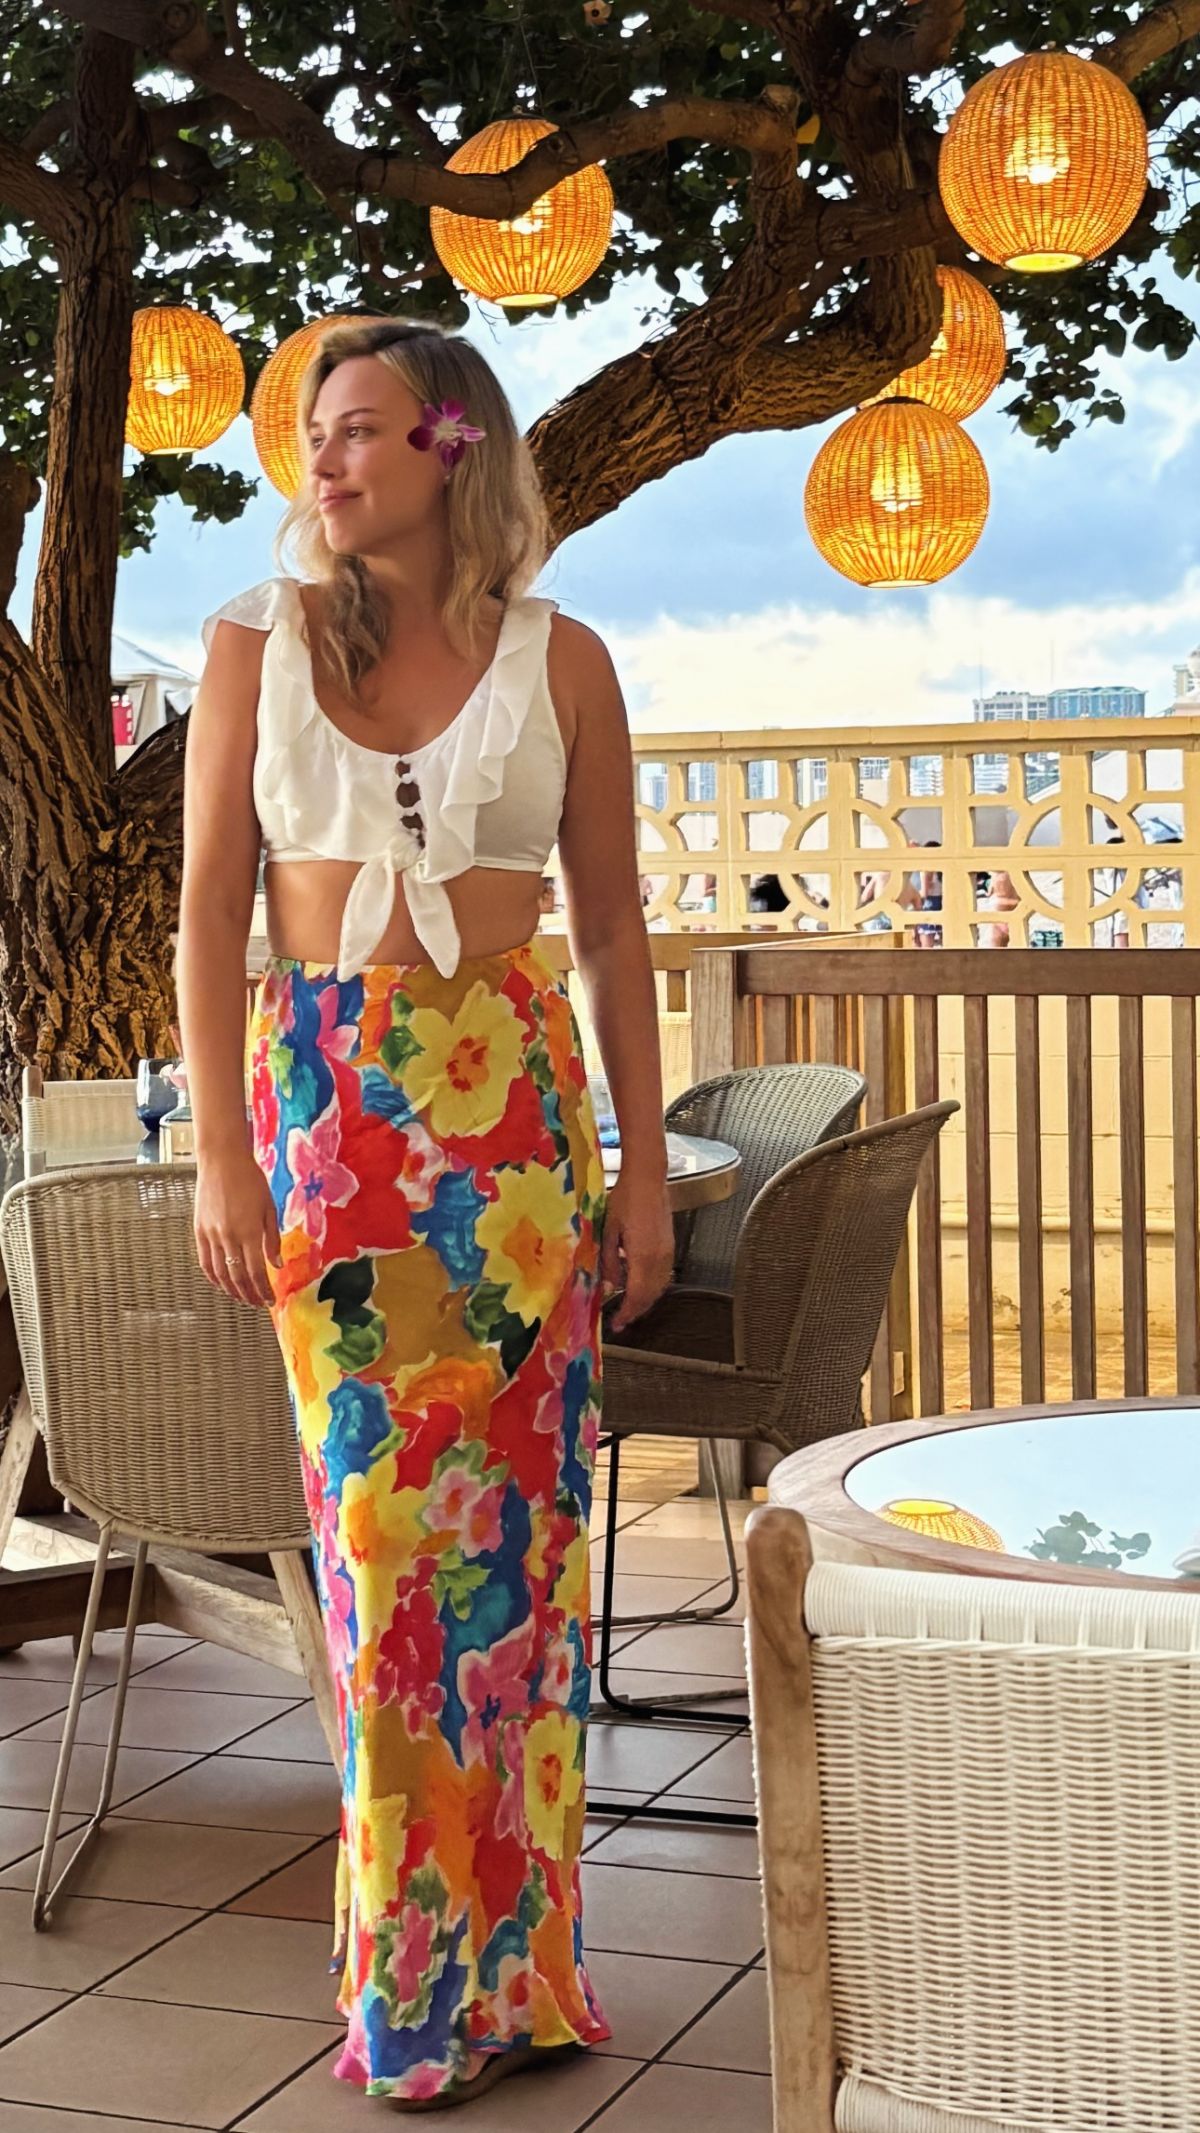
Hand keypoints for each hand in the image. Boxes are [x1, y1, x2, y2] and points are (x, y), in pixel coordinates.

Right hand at [194, 1151, 281, 1307]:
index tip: (270, 1300)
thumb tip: (276, 1264)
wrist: (222, 1161)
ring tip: (242, 1297)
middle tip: (258, 1303)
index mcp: (249, 1232)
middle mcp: (228, 1237)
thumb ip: (272, 1238)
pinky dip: (212, 1276)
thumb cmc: (250, 1180)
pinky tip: (221, 1283)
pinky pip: (205, 1261)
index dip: (263, 1290)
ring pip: (220, 1273)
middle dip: (249, 1294)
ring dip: (231, 1290)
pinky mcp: (199, 1231)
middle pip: (238, 1277)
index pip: (256, 1272)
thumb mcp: (269, 1208)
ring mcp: (211, 1235)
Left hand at [601, 1169, 674, 1330]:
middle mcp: (659, 1258)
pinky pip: (663, 1275)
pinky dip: (653, 1288)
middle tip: (621, 1321)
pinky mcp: (670, 1246)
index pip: (636, 1295)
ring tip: (629, 1307)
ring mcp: (667, 1252)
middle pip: (650, 1295)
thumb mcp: (609, 1231)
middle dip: (636, 1311)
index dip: (627, 1312)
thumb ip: (610, 1261)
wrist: (648, 1179)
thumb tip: (608, 1287)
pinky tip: (640, 1287)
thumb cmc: (624, 1200)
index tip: (616, 1324)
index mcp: (642, 1256)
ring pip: (659, 1287)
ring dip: (645, 1301)